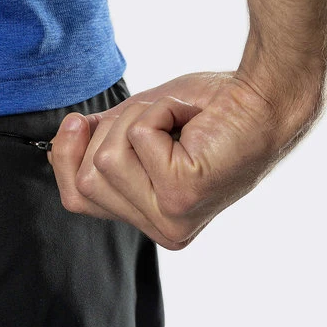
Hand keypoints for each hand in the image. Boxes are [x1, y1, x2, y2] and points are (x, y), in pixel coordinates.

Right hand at [47, 72, 281, 249]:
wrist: (264, 97)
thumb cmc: (208, 111)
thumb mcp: (139, 128)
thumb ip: (101, 144)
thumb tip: (62, 142)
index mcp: (149, 218)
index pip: (76, 199)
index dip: (65, 157)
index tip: (76, 123)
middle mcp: (160, 229)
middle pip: (85, 181)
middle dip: (108, 133)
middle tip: (151, 118)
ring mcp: (170, 217)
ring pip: (106, 160)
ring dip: (136, 120)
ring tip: (174, 119)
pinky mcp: (181, 195)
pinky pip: (137, 140)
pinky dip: (158, 113)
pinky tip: (189, 121)